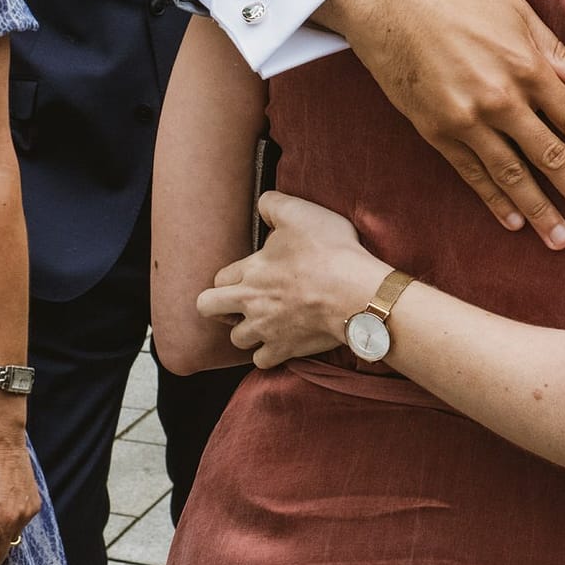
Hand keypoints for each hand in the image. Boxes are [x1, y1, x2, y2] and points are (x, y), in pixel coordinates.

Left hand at [200, 191, 392, 368]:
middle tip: (239, 302)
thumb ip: (273, 204)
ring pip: (237, 338)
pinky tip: (281, 341)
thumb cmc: (330, 252)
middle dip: (219, 306)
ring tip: (264, 322)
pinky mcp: (286, 349)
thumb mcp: (300, 213)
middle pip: (209, 309)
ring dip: (247, 331)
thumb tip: (263, 203)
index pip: (218, 278)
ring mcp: (266, 330)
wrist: (356, 293)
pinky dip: (269, 353)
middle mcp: (251, 303)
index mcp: (250, 271)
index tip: (247, 274)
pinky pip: (262, 360)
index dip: (229, 276)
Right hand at [315, 0, 564, 249]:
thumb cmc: (460, 3)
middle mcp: (501, 99)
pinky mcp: (437, 132)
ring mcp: (467, 120)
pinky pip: (473, 174)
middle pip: (551, 156)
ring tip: (561, 240)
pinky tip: (514, 222)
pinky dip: (494, 200)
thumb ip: (557, 52)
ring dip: (540, 211)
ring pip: (513, 175)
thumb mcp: (517, 14)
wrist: (390, 5)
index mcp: (528, 67)